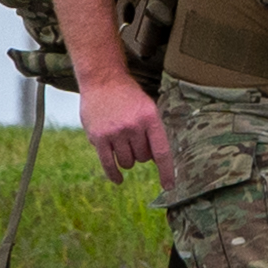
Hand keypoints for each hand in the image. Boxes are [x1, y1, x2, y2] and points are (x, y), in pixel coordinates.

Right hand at [80, 73, 177, 191]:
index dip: (166, 171)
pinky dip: (114, 174)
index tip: (169, 186)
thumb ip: (152, 132)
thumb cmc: (129, 97)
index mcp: (150, 118)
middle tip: (135, 140)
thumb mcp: (148, 108)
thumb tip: (155, 159)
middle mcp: (133, 126)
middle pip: (143, 158)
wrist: (103, 81)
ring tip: (124, 144)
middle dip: (141, 154)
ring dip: (127, 159)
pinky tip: (118, 180)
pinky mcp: (98, 137)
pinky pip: (108, 163)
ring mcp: (114, 132)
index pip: (161, 151)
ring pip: (127, 162)